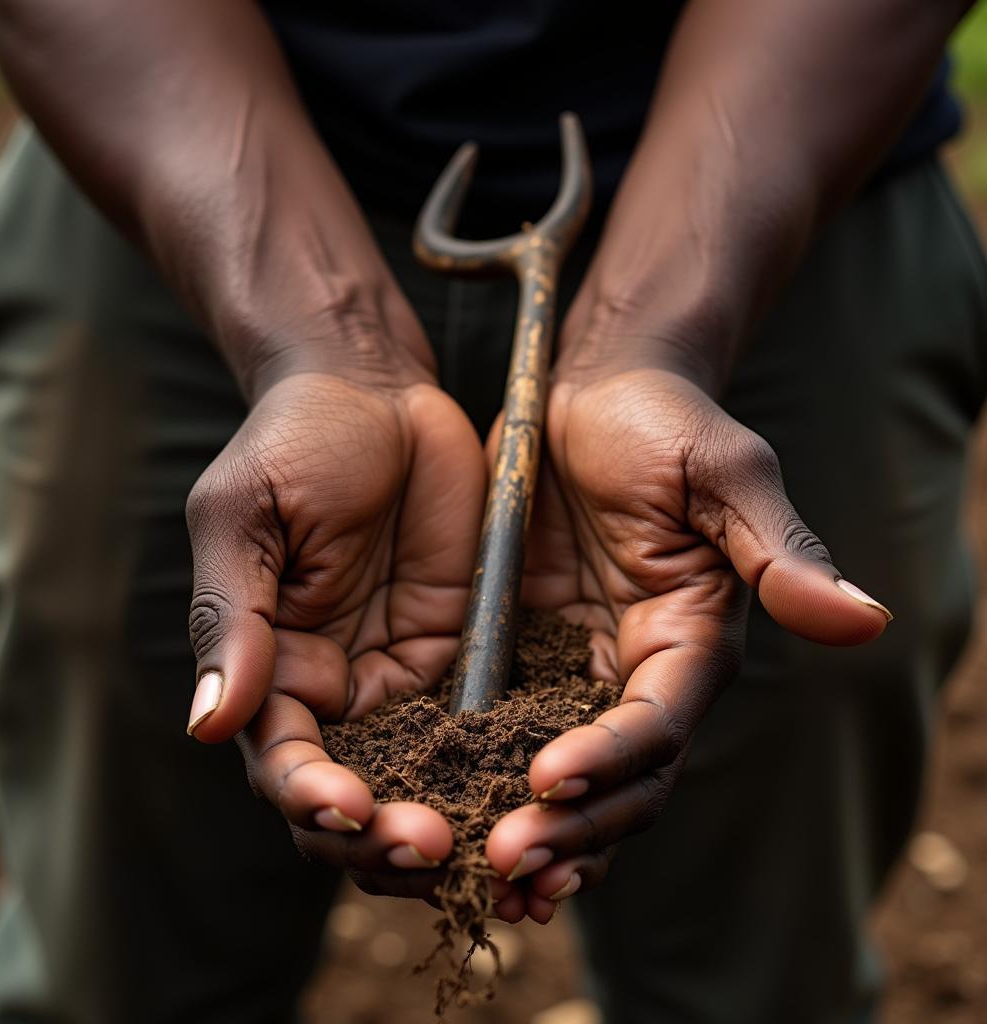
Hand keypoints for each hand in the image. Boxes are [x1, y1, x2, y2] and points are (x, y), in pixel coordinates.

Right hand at [184, 358, 484, 898]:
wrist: (375, 384)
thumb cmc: (295, 439)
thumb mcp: (247, 517)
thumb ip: (234, 619)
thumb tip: (210, 727)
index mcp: (272, 668)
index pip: (285, 762)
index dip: (312, 798)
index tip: (351, 808)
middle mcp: (339, 688)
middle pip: (356, 798)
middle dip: (384, 837)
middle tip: (432, 847)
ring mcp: (405, 675)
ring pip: (425, 782)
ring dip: (451, 822)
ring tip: (490, 848)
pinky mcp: (466, 652)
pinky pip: (487, 727)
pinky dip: (505, 770)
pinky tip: (536, 790)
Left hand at [484, 363, 890, 921]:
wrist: (592, 392)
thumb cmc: (662, 420)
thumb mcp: (722, 472)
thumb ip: (779, 550)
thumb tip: (864, 621)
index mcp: (691, 639)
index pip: (658, 723)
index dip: (612, 757)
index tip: (549, 777)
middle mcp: (640, 670)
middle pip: (621, 779)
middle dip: (574, 824)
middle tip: (507, 859)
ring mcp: (579, 669)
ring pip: (570, 779)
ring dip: (539, 831)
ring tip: (486, 875)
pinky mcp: (524, 655)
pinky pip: (510, 736)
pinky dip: (490, 783)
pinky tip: (452, 817)